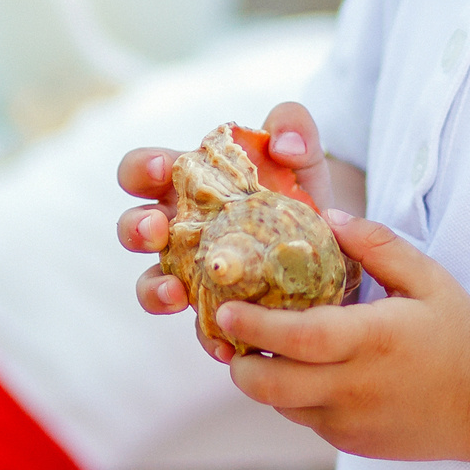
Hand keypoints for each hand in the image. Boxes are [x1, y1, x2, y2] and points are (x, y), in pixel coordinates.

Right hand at [116, 102, 338, 348]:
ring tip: (175, 293)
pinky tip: (225, 343)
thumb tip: (282, 145)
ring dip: (154, 289)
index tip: (162, 170)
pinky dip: (208, 337)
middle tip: (158, 231)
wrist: (336, 243)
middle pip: (133, 227)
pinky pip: (201, 329)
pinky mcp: (217, 311)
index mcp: (186, 183)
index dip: (141, 169)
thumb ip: (293, 126)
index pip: (143, 170)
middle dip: (136, 228)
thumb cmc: (301, 188)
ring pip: (150, 284)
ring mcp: (191, 273)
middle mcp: (178, 229)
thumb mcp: (303, 152)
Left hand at [217, 214, 469, 460]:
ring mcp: (352, 422)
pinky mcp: (353, 444)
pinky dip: (294, 398)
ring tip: (262, 351)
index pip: (296, 338)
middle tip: (229, 337)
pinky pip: (306, 420)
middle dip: (239, 364)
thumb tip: (328, 218)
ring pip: (282, 406)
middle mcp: (356, 387)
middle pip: (270, 387)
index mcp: (373, 339)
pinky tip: (305, 372)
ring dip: (264, 381)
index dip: (252, 326)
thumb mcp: (427, 278)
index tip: (225, 309)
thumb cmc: (459, 333)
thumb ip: (377, 245)